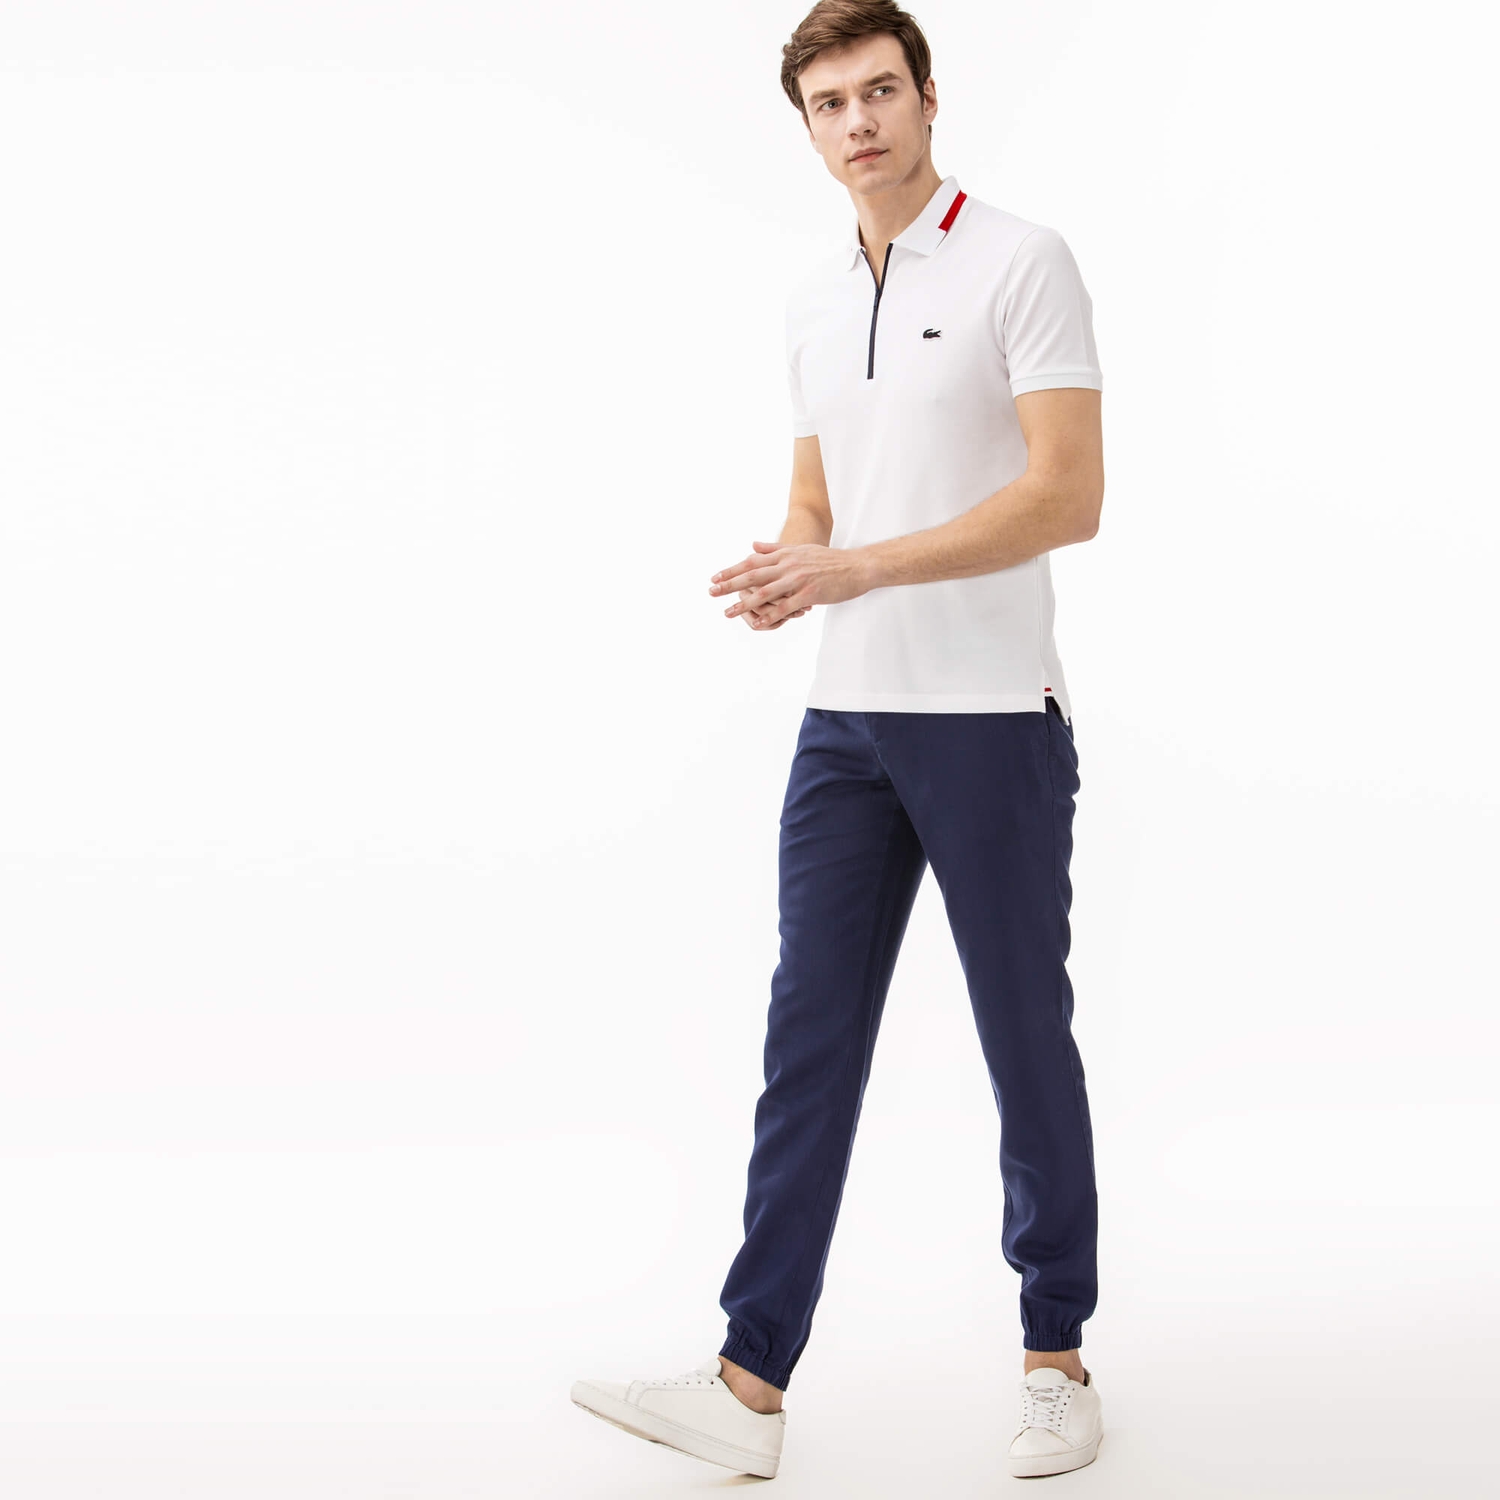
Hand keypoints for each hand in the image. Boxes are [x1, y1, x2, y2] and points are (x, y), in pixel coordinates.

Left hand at [710, 541, 869, 627]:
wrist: (857, 566)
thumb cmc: (829, 560)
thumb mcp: (800, 549)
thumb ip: (774, 549)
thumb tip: (751, 545)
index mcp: (784, 555)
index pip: (751, 562)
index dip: (731, 570)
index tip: (714, 577)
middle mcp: (788, 566)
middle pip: (753, 576)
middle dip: (730, 585)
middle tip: (711, 592)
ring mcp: (799, 580)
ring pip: (765, 593)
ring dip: (745, 603)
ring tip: (728, 612)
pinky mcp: (810, 594)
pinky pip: (786, 608)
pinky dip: (771, 616)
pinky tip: (759, 623)